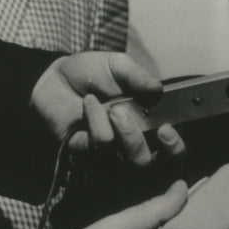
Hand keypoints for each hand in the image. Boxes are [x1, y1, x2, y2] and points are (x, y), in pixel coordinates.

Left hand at [30, 51, 169, 164]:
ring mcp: (108, 152)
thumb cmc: (91, 74)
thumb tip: (159, 90)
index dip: (174, 148)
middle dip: (138, 140)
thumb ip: (139, 76)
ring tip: (111, 106)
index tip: (166, 130)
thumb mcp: (119, 66)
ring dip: (121, 130)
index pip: (171, 151)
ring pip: (125, 160)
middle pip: (146, 162)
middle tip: (124, 113)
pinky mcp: (86, 153)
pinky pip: (99, 146)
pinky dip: (96, 121)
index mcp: (148, 126)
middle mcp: (131, 144)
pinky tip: (89, 103)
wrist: (54, 77)